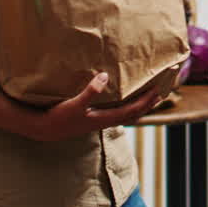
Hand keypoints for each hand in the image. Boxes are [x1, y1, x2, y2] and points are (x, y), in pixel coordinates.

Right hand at [25, 72, 160, 141]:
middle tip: (162, 92)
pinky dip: (126, 106)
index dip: (146, 100)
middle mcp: (105, 121)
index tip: (159, 90)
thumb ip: (90, 91)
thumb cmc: (59, 117)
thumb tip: (105, 76)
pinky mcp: (93, 119)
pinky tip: (124, 100)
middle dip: (148, 103)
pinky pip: (117, 113)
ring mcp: (100, 121)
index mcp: (104, 119)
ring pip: (126, 114)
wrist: (45, 130)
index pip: (132, 110)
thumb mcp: (74, 104)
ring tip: (149, 97)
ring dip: (139, 106)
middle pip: (134, 114)